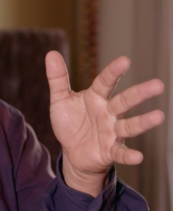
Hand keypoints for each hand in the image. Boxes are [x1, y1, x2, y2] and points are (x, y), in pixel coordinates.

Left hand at [45, 51, 163, 195]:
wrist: (71, 151)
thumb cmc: (70, 122)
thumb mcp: (60, 100)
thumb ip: (57, 78)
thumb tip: (51, 53)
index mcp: (96, 97)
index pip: (105, 82)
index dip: (114, 72)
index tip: (125, 60)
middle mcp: (108, 113)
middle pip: (124, 101)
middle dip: (140, 93)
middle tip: (157, 85)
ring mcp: (111, 132)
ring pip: (129, 126)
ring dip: (143, 122)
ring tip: (159, 116)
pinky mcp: (109, 151)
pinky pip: (120, 153)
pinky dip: (128, 155)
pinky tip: (138, 156)